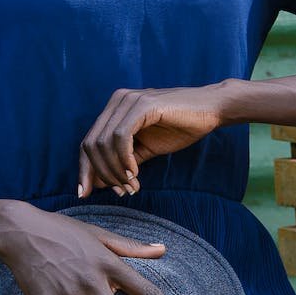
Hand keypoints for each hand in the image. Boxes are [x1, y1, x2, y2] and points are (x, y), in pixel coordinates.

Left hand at [78, 84, 226, 196]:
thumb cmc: (180, 127)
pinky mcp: (142, 105)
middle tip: (120, 192)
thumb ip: (122, 163)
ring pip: (104, 142)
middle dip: (101, 174)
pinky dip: (124, 159)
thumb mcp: (145, 149)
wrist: (210, 110)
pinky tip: (135, 173)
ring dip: (115, 170)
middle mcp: (117, 101)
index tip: (85, 193)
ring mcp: (128, 100)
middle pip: (90, 144)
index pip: (88, 142)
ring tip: (131, 185)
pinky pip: (121, 137)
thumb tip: (100, 184)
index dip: (85, 169)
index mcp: (114, 109)